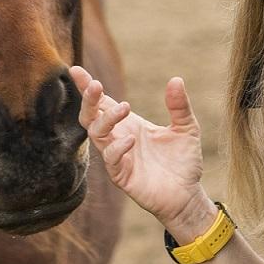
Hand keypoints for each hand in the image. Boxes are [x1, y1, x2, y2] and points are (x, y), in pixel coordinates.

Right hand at [71, 66, 209, 233]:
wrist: (188, 194)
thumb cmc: (184, 161)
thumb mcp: (186, 128)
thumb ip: (179, 106)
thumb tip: (176, 79)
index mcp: (129, 124)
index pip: (104, 103)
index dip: (88, 87)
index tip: (75, 69)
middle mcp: (118, 138)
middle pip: (91, 116)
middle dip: (88, 100)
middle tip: (95, 85)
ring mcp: (118, 157)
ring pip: (97, 135)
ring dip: (106, 120)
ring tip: (125, 108)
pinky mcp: (122, 176)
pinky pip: (111, 160)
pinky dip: (117, 148)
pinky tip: (131, 139)